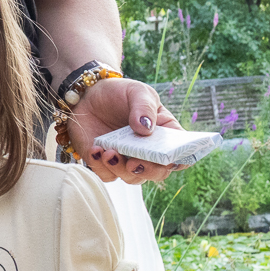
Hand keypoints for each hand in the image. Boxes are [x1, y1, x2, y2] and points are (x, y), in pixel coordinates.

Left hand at [67, 77, 181, 183]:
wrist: (88, 96)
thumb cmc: (120, 93)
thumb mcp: (137, 92)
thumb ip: (144, 107)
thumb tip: (146, 129)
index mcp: (164, 135)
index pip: (181, 155)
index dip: (179, 161)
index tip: (168, 159)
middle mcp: (149, 152)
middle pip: (158, 173)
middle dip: (148, 171)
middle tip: (134, 162)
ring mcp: (127, 160)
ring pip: (132, 177)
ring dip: (121, 169)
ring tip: (108, 151)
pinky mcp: (105, 163)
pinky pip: (107, 175)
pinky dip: (101, 167)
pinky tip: (95, 150)